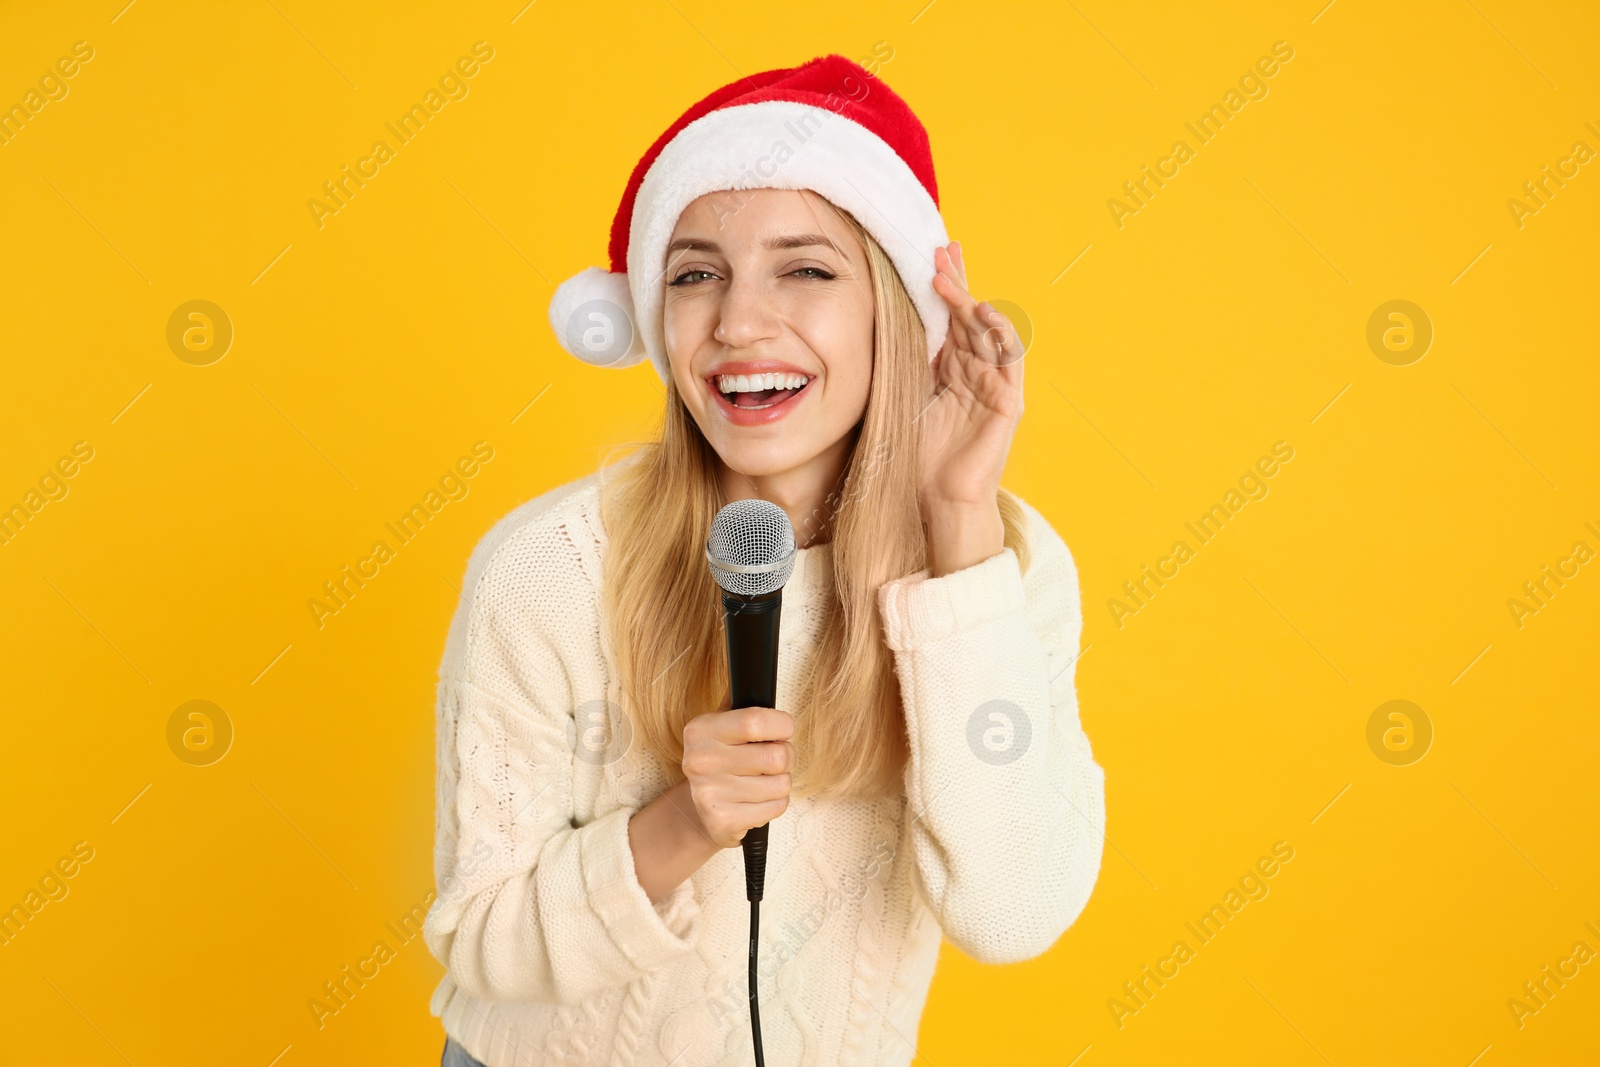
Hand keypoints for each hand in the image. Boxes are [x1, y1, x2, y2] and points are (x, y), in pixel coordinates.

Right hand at [681, 706, 794, 849]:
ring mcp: (709, 793)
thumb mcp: (722, 727)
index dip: (782, 725)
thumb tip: (755, 668)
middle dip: (786, 757)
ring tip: (761, 782)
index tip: (782, 729)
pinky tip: (756, 801)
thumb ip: (740, 702)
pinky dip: (775, 804)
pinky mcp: (723, 821)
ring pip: (781, 784)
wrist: (701, 813)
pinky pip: (776, 807)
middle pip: (777, 756)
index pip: (756, 720)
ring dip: (780, 783)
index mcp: (701, 729)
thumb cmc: (722, 762)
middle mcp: (699, 760)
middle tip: (773, 761)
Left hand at [922, 240, 1023, 513]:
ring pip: (988, 331)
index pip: (951, 319)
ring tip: (950, 276)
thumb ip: (907, 365)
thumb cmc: (920, 457)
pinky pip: (1010, 360)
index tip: (932, 257)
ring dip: (971, 301)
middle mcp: (977, 372)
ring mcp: (995, 386)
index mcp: (952, 370)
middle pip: (970, 316)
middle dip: (957, 282)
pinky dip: (1000, 334)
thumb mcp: (906, 399)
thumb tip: (884, 324)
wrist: (939, 500)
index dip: (945, 288)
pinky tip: (984, 312)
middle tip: (943, 249)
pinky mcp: (1009, 403)